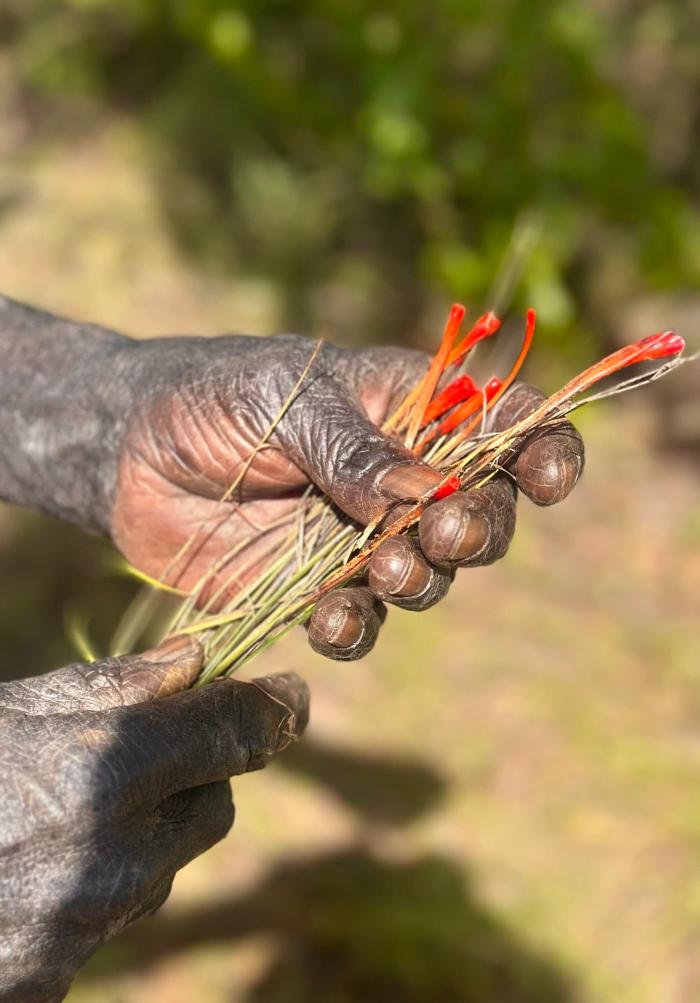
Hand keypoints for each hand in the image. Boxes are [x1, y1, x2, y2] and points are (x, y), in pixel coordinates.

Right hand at [0, 637, 307, 1002]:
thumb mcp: (15, 705)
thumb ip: (115, 686)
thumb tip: (198, 660)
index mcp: (101, 768)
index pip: (234, 733)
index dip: (271, 709)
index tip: (290, 696)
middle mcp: (108, 856)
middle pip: (214, 807)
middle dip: (203, 772)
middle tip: (166, 745)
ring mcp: (81, 928)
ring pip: (165, 866)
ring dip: (148, 830)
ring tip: (73, 805)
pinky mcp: (51, 978)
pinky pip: (115, 918)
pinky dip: (103, 883)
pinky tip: (40, 862)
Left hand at [110, 335, 583, 659]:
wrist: (127, 451)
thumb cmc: (212, 397)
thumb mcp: (286, 403)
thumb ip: (356, 451)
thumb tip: (428, 496)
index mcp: (409, 411)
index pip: (504, 427)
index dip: (542, 452)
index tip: (546, 479)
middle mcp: (399, 481)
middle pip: (481, 514)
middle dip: (480, 528)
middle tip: (446, 531)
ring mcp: (359, 539)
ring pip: (428, 576)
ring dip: (422, 579)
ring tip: (384, 568)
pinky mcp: (312, 589)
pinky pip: (356, 621)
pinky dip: (353, 627)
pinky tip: (330, 620)